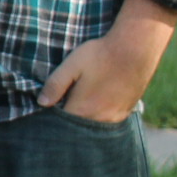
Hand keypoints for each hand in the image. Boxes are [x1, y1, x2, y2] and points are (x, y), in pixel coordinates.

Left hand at [39, 0, 176, 123]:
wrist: (134, 50)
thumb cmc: (100, 55)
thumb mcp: (71, 66)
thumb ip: (55, 85)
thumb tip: (42, 103)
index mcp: (82, 109)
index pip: (61, 122)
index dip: (53, 115)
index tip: (50, 105)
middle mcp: (99, 118)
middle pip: (77, 126)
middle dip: (68, 118)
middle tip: (65, 100)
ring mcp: (114, 116)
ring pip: (92, 124)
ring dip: (84, 116)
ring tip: (81, 100)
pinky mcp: (125, 111)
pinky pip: (107, 120)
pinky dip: (98, 115)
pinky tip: (96, 101)